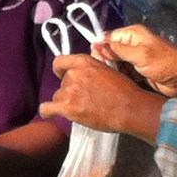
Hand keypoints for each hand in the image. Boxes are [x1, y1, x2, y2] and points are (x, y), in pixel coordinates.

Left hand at [38, 55, 166, 140]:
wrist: (130, 108)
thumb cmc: (124, 92)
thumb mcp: (107, 71)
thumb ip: (90, 71)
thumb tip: (82, 75)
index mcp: (84, 62)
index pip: (60, 62)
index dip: (61, 70)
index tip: (62, 75)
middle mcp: (74, 74)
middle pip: (62, 84)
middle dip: (70, 92)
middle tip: (86, 99)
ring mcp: (70, 91)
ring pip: (58, 97)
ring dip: (66, 103)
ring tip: (83, 109)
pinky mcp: (68, 107)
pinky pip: (47, 109)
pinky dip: (47, 112)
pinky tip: (50, 114)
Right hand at [103, 23, 176, 98]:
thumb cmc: (165, 64)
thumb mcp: (139, 55)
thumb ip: (117, 50)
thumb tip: (96, 43)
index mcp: (133, 34)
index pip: (109, 36)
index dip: (101, 47)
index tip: (95, 59)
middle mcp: (133, 43)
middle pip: (110, 49)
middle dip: (106, 60)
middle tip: (105, 71)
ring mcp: (135, 57)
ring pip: (115, 62)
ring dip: (113, 69)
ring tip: (111, 77)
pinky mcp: (138, 69)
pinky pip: (123, 71)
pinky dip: (121, 76)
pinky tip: (118, 81)